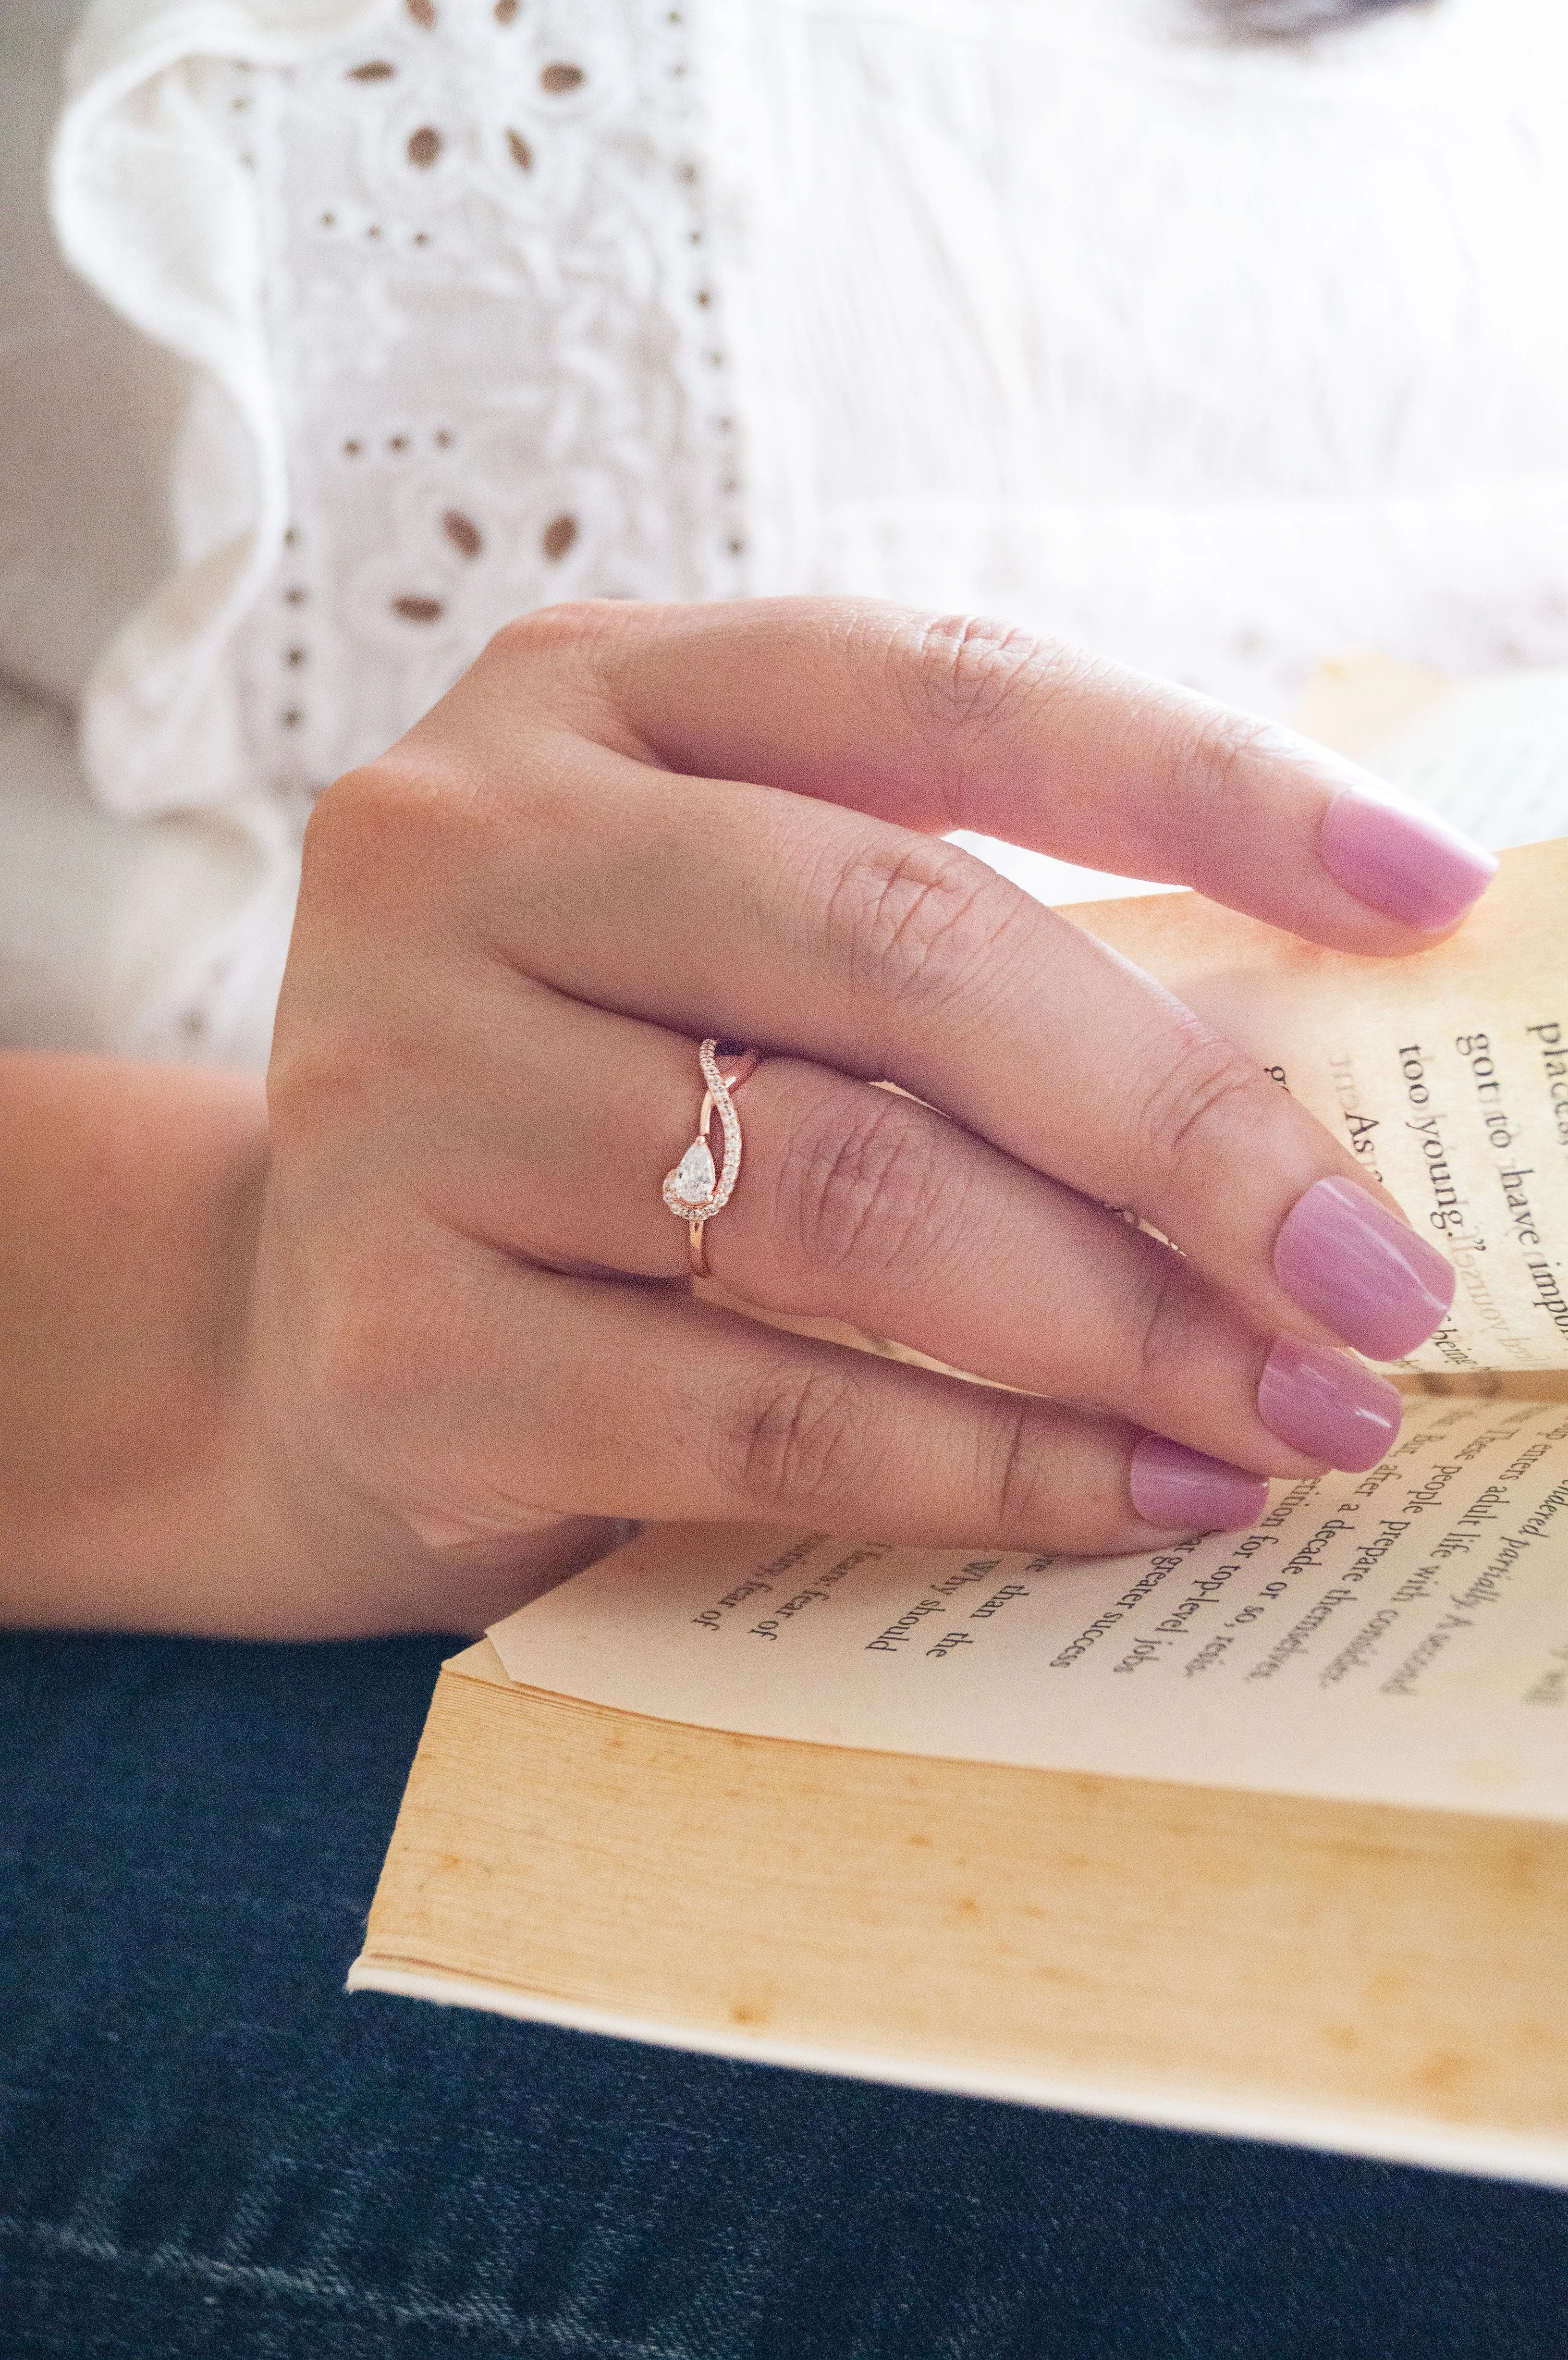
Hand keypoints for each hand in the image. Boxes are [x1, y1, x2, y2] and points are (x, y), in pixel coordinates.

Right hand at [241, 599, 1480, 1634]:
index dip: (1203, 787)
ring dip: (1122, 1322)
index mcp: (588, 698)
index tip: (1424, 897)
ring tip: (1298, 1407)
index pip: (937, 691)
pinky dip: (990, 1464)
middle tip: (1376, 1269)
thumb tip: (1311, 1074)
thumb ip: (952, 957)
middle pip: (899, 947)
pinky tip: (1142, 1493)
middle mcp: (467, 852)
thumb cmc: (591, 1116)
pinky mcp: (400, 1334)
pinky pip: (762, 1408)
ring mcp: (400, 1088)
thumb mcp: (734, 957)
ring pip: (843, 1194)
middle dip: (1187, 1125)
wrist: (302, 1321)